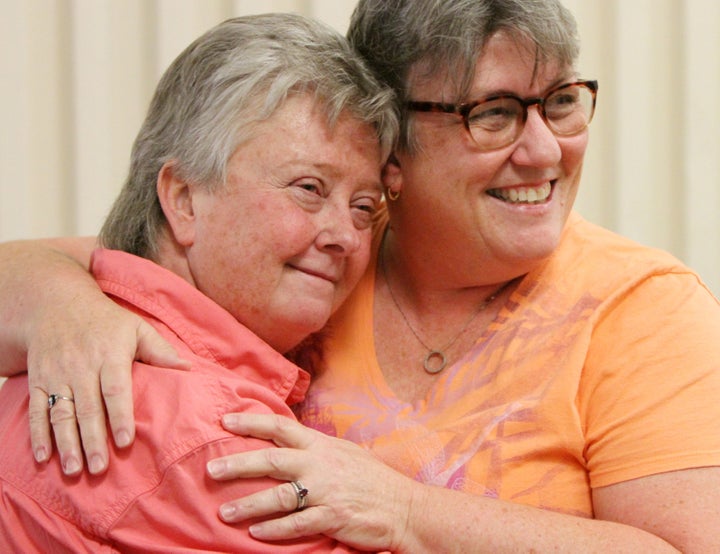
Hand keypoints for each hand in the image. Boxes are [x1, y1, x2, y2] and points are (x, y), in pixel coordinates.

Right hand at [27, 291, 189, 474]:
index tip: (126, 441)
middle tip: (99, 469)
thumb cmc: (106, 321)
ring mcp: (57, 374)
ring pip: (61, 412)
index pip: (115, 389)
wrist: (57, 305)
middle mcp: (81, 366)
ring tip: (74, 470)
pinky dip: (37, 434)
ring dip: (66, 443)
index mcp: (110, 354)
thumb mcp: (136, 327)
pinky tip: (43, 457)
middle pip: (88, 407)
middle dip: (93, 440)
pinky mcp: (38, 380)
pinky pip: (36, 409)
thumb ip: (160, 351)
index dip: (120, 416)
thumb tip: (188, 369)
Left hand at [206, 413, 419, 551]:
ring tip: (224, 511)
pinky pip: (297, 525)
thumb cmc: (371, 479)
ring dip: (249, 504)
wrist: (403, 506)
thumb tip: (287, 439)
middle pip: (272, 460)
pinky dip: (274, 530)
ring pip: (279, 497)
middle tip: (211, 469)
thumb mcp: (343, 452)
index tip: (225, 420)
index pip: (281, 427)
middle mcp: (320, 465)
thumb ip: (315, 447)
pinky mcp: (332, 518)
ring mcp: (326, 492)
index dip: (252, 422)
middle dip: (238, 464)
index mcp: (321, 445)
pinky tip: (255, 533)